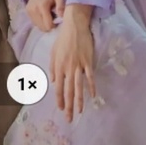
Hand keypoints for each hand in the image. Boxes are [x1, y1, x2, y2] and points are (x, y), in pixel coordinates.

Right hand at [26, 0, 64, 31]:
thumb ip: (61, 6)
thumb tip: (61, 17)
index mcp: (42, 6)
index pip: (48, 25)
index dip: (54, 25)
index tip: (57, 20)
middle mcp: (34, 10)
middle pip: (42, 27)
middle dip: (49, 25)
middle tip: (53, 18)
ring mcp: (29, 11)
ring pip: (38, 26)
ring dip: (44, 24)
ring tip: (48, 15)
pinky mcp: (27, 11)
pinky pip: (34, 22)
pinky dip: (40, 21)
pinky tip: (43, 15)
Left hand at [49, 7, 95, 122]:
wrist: (74, 26)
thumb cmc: (63, 38)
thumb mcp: (53, 52)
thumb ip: (52, 67)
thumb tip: (53, 81)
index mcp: (59, 66)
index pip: (58, 87)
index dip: (59, 99)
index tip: (60, 109)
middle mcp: (68, 68)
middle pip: (68, 90)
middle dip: (68, 106)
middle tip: (69, 118)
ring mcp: (79, 66)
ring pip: (79, 87)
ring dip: (79, 100)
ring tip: (79, 112)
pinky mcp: (88, 61)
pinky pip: (90, 77)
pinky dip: (91, 87)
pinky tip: (93, 96)